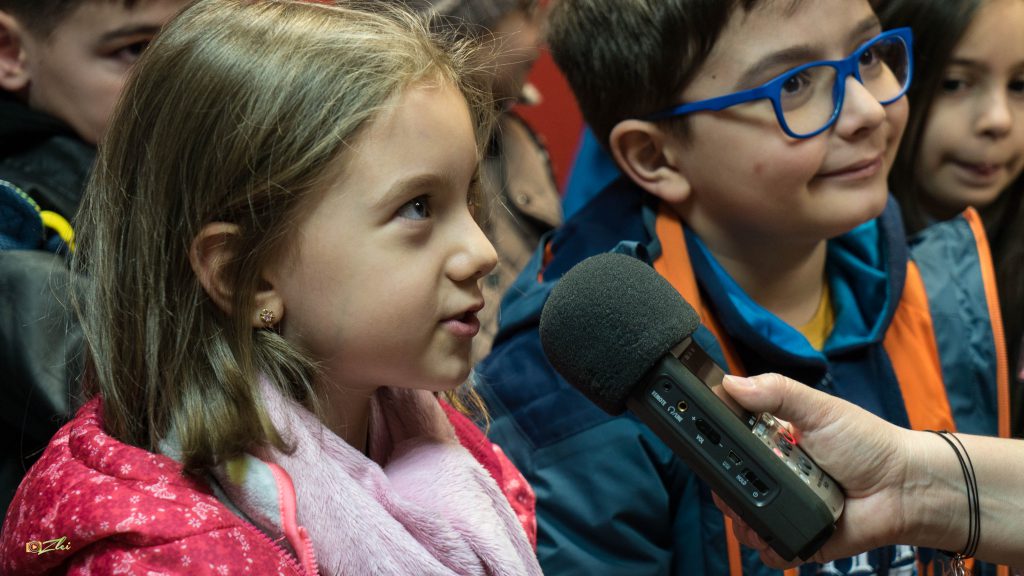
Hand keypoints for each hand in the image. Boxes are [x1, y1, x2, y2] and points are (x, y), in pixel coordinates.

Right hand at [716, 373, 914, 565]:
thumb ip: (776, 392)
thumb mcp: (819, 408)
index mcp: (773, 442)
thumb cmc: (868, 444)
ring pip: (745, 521)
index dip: (717, 449)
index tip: (711, 448)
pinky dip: (769, 547)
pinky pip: (772, 549)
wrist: (905, 487)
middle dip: (728, 490)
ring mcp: (786, 507)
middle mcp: (775, 476)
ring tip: (759, 513)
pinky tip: (774, 536)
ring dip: (745, 521)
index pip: (730, 445)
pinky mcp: (800, 538)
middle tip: (739, 484)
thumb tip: (732, 382)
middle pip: (731, 486)